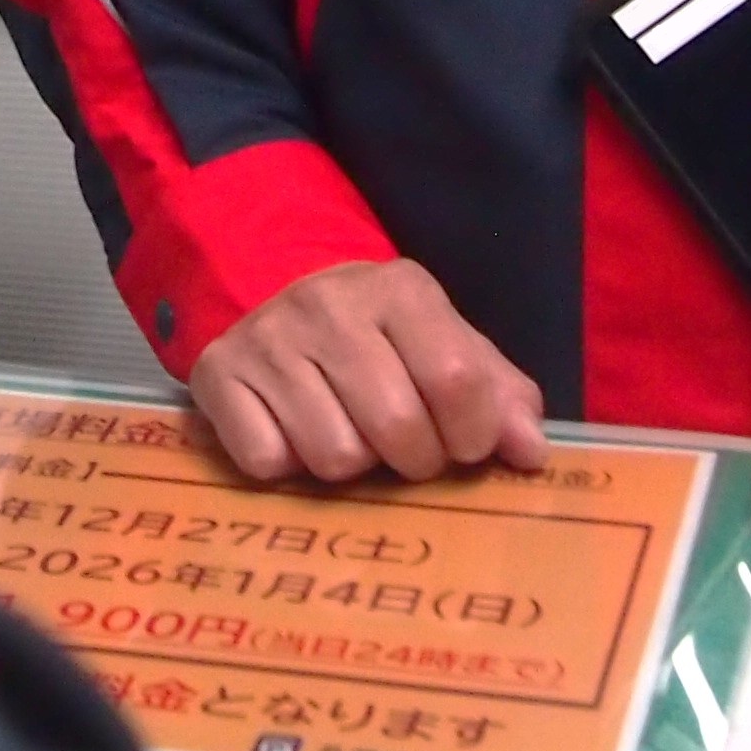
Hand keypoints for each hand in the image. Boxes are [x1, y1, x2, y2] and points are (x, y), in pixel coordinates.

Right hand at [190, 260, 550, 482]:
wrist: (271, 285)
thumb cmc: (381, 334)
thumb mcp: (447, 343)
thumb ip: (499, 394)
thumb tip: (532, 454)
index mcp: (400, 290)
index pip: (457, 381)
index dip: (472, 435)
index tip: (464, 443)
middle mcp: (330, 306)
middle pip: (396, 430)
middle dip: (414, 460)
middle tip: (406, 448)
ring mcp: (269, 340)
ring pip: (333, 457)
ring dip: (350, 465)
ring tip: (347, 432)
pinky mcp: (218, 374)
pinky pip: (267, 462)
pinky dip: (286, 463)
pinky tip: (292, 430)